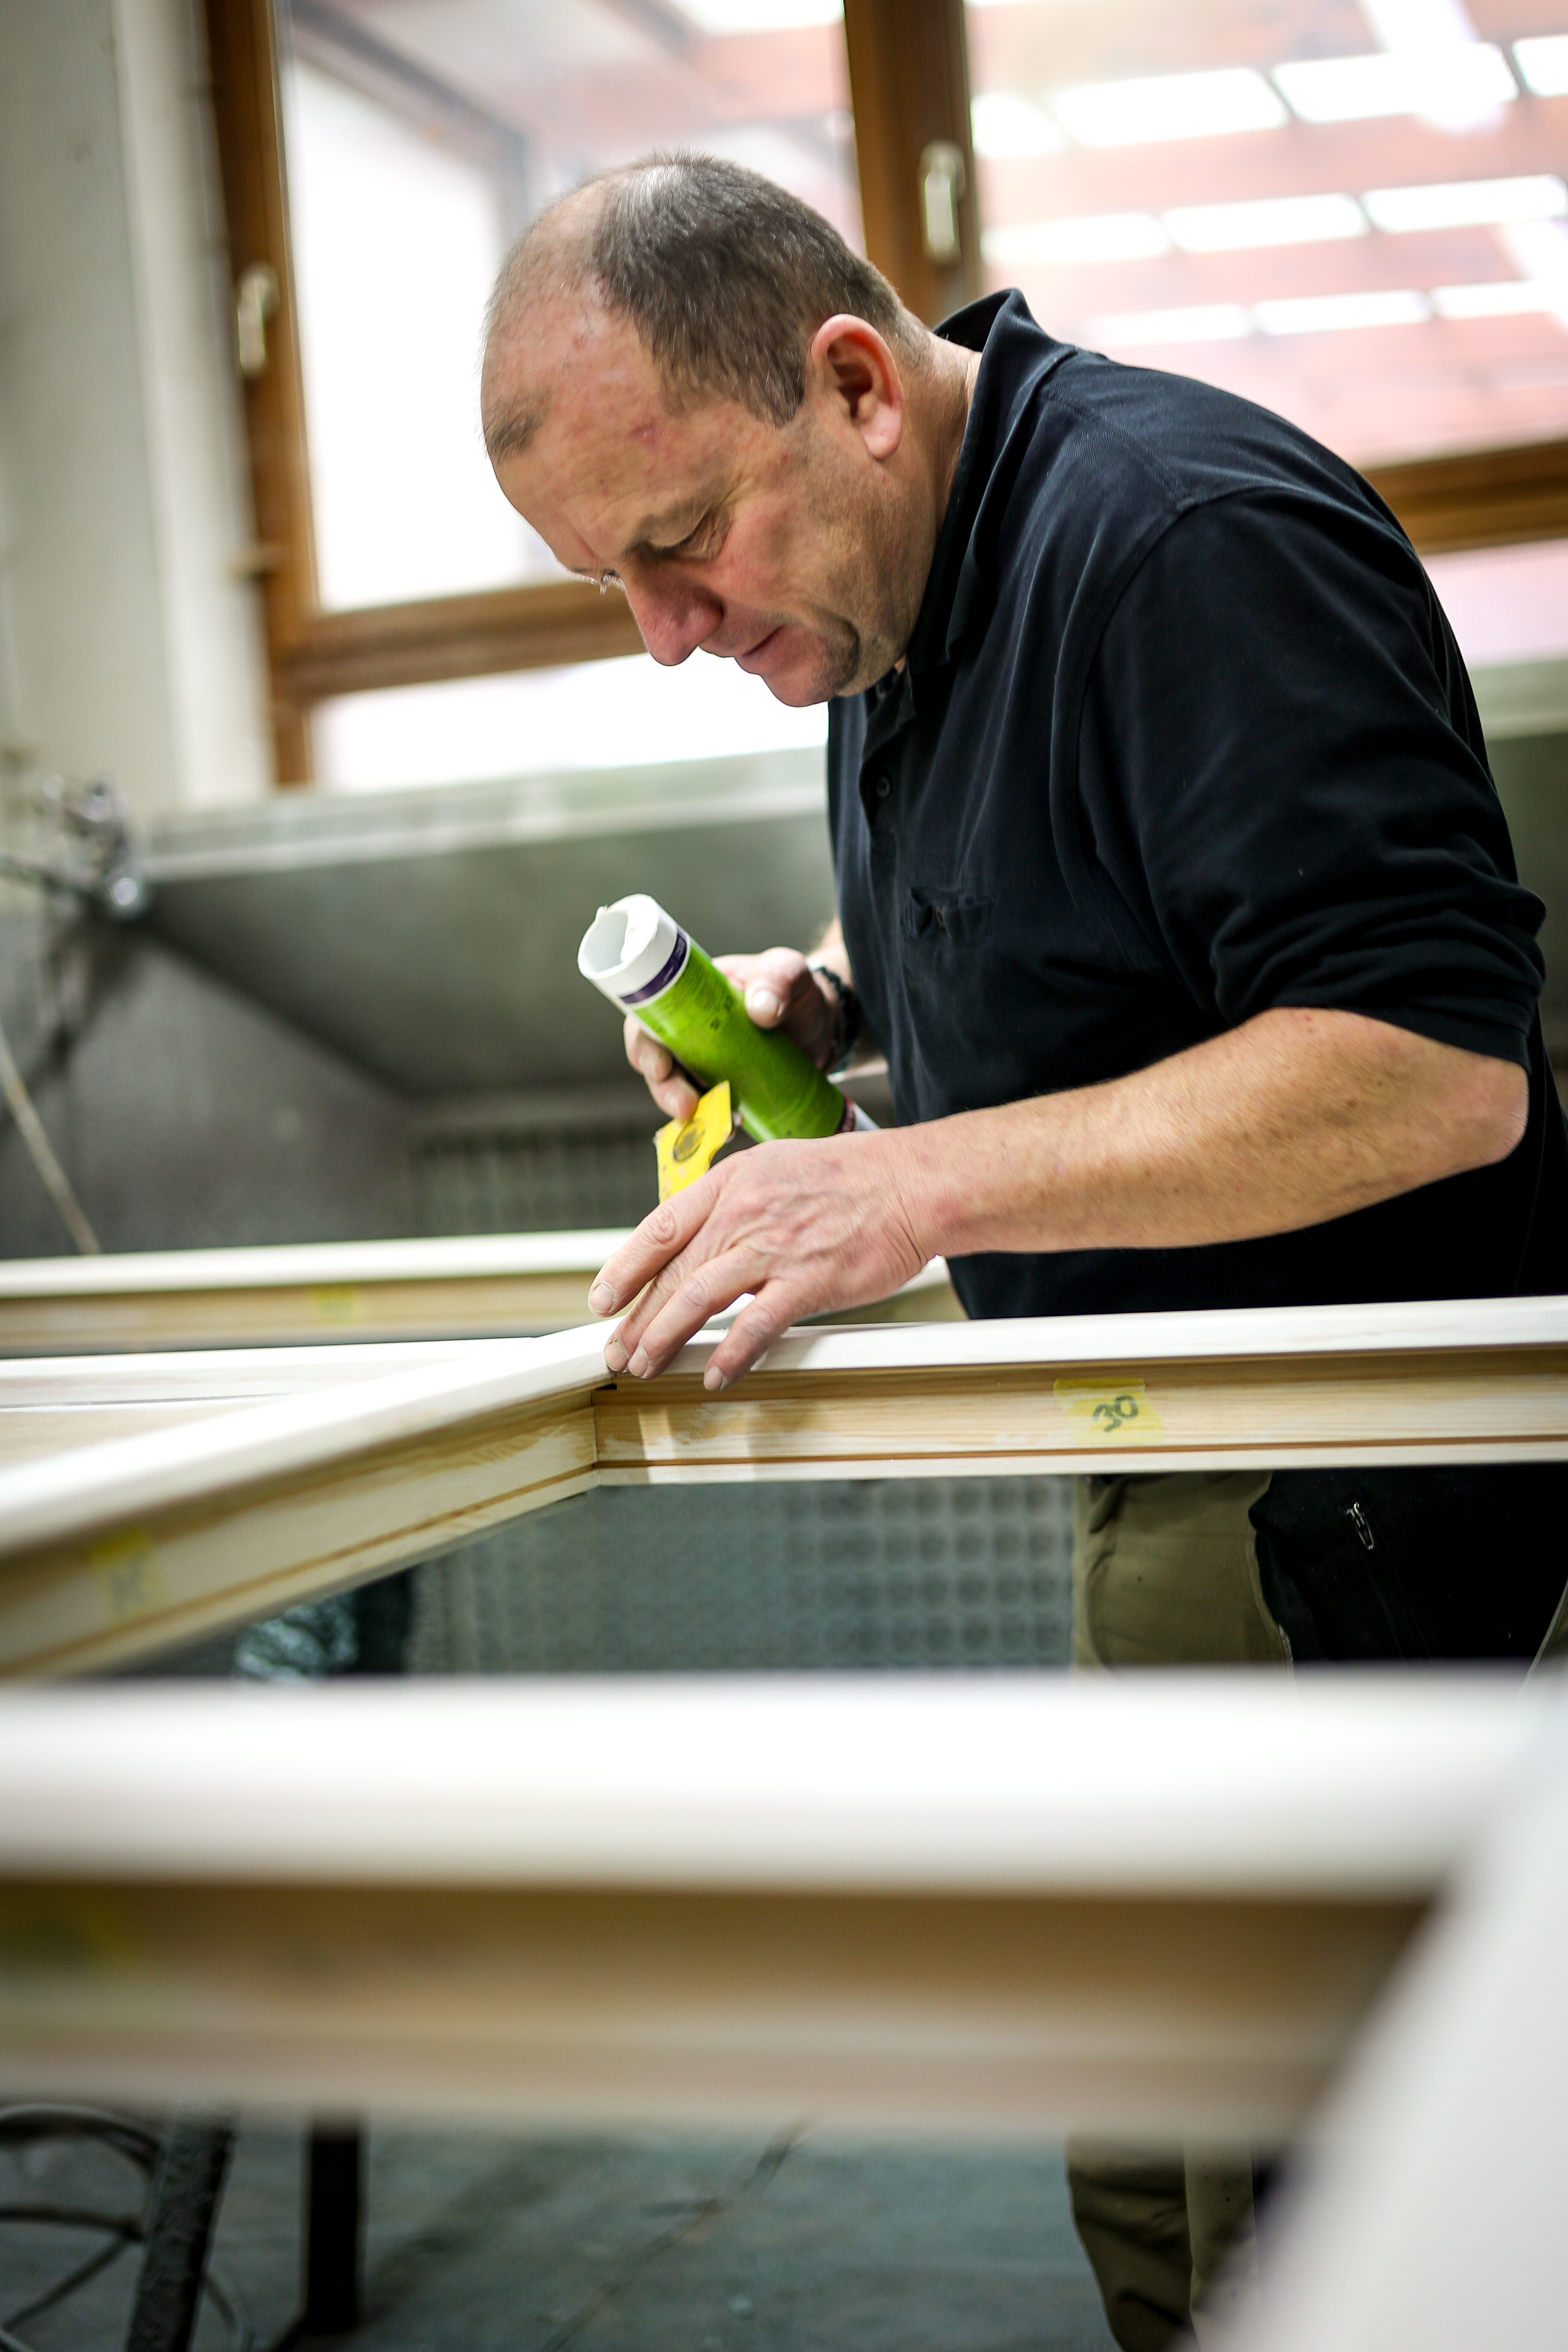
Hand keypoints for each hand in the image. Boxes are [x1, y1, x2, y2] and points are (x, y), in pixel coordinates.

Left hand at [588, 1128, 928, 1388]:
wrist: (913, 1184)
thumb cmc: (854, 1178)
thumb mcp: (777, 1168)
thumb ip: (736, 1202)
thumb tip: (703, 1238)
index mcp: (732, 1182)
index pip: (660, 1228)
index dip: (625, 1267)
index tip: (603, 1298)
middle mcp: (744, 1213)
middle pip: (673, 1272)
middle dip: (637, 1318)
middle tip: (618, 1351)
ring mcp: (774, 1248)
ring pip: (698, 1298)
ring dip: (665, 1337)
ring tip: (646, 1366)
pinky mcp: (808, 1281)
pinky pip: (756, 1325)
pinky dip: (731, 1354)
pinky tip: (713, 1375)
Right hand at [622, 947, 838, 1121]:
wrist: (823, 1026)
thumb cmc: (797, 991)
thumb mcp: (789, 971)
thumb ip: (778, 978)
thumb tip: (761, 1008)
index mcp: (690, 999)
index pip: (649, 1020)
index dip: (643, 1045)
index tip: (659, 1066)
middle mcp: (688, 1035)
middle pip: (657, 1064)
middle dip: (664, 1089)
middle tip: (685, 1105)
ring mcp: (704, 1066)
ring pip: (678, 1093)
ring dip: (688, 1112)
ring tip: (717, 1123)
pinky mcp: (724, 1091)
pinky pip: (706, 1111)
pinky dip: (711, 1123)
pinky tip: (729, 1130)